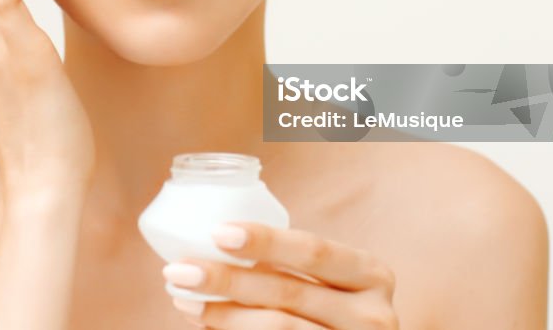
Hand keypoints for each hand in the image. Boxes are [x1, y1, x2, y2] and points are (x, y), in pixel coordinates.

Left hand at [163, 222, 397, 328]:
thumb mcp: (327, 285)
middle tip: (179, 270)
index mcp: (371, 274)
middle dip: (227, 280)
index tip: (217, 232)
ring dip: (222, 313)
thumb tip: (212, 242)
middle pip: (288, 292)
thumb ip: (289, 267)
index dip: (266, 240)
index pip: (314, 251)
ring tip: (183, 299)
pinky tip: (206, 322)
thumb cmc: (330, 314)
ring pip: (279, 328)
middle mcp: (373, 315)